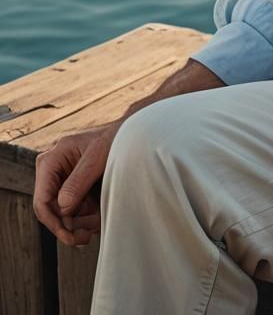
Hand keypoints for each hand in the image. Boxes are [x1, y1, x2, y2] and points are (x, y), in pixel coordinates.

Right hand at [33, 122, 120, 246]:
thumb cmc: (116, 137)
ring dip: (79, 223)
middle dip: (68, 225)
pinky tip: (97, 219)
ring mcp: (62, 178)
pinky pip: (74, 207)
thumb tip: (63, 207)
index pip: (42, 200)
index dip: (54, 222)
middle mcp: (52, 170)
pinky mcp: (74, 185)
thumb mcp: (98, 157)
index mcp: (52, 159)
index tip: (69, 236)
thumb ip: (79, 181)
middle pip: (51, 210)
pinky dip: (85, 216)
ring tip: (96, 225)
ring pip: (63, 212)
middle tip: (86, 237)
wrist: (132, 132)